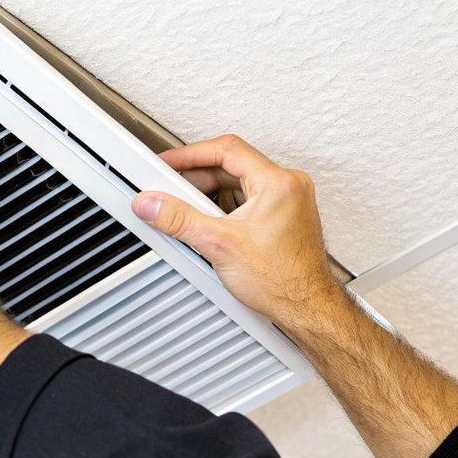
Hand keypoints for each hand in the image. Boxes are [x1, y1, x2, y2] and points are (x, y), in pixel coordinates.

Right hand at [131, 135, 344, 325]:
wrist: (305, 307)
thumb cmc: (282, 281)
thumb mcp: (218, 245)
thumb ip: (178, 220)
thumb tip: (153, 204)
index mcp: (278, 183)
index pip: (227, 150)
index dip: (190, 153)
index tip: (168, 162)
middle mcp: (288, 186)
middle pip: (231, 166)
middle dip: (197, 179)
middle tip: (170, 190)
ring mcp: (289, 201)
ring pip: (238, 184)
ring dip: (210, 196)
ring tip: (189, 212)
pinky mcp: (285, 216)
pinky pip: (248, 200)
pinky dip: (225, 208)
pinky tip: (210, 226)